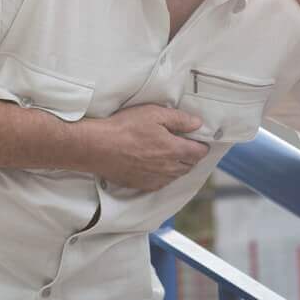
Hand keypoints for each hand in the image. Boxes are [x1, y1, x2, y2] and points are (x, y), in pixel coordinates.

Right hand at [85, 104, 209, 191]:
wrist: (97, 147)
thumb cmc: (124, 128)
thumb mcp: (154, 114)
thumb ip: (180, 120)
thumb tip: (197, 124)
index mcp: (174, 150)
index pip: (199, 152)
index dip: (202, 146)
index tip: (200, 141)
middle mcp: (168, 168)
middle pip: (190, 165)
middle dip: (192, 156)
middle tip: (187, 146)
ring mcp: (155, 178)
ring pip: (176, 176)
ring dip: (179, 167)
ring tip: (173, 156)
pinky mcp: (142, 184)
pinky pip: (161, 183)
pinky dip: (165, 176)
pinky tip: (158, 167)